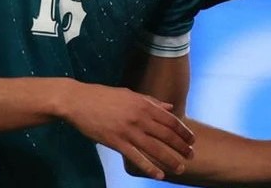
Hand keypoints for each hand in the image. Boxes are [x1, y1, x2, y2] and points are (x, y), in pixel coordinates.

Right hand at [60, 82, 195, 179]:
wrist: (78, 101)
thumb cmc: (104, 96)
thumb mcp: (130, 94)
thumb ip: (151, 102)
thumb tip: (169, 107)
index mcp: (144, 105)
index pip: (170, 120)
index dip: (183, 131)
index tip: (192, 140)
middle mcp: (140, 118)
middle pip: (166, 135)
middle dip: (181, 147)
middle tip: (192, 156)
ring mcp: (128, 131)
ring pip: (154, 148)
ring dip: (170, 159)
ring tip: (180, 168)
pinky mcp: (116, 142)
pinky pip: (136, 157)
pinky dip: (149, 167)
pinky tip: (158, 175)